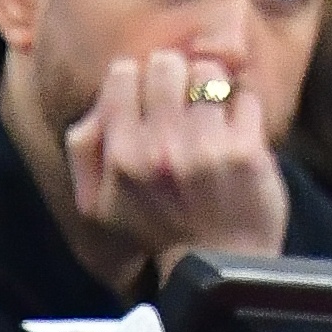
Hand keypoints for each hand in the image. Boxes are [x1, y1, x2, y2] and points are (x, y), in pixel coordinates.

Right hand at [65, 49, 290, 281]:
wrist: (215, 267)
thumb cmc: (156, 231)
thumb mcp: (97, 205)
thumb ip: (86, 149)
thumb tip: (100, 99)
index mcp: (121, 158)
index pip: (123, 74)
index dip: (137, 78)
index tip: (149, 96)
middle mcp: (160, 149)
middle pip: (167, 64)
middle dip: (176, 76)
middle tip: (182, 100)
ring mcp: (206, 148)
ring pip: (209, 74)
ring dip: (212, 90)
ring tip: (211, 115)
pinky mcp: (246, 150)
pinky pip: (245, 98)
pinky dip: (243, 109)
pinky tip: (237, 131)